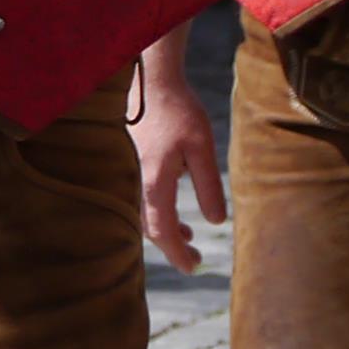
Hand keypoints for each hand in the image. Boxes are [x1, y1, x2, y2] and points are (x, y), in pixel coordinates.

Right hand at [134, 31, 225, 270]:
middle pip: (150, 228)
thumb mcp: (203, 147)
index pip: (163, 231)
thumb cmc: (179, 111)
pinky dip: (159, 211)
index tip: (193, 268)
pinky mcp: (132, 162)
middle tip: (195, 261)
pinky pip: (143, 197)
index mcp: (155, 181)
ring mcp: (132, 171)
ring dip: (166, 229)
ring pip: (146, 212)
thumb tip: (217, 222)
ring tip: (189, 238)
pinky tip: (175, 203)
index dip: (178, 254)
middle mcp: (138, 180)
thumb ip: (209, 186)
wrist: (151, 79)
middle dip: (173, 246)